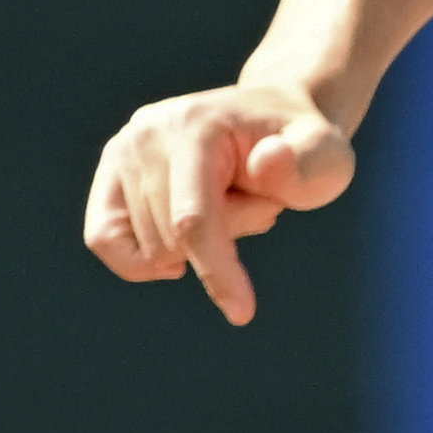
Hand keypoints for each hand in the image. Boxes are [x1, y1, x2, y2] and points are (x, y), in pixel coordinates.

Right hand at [82, 81, 357, 326]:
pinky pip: (105, 240)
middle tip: (259, 201)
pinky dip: (146, 258)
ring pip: (148, 246)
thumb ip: (309, 163)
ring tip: (232, 200)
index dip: (216, 270)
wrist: (274, 118)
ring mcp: (121, 152)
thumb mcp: (327, 153)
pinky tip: (188, 242)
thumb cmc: (304, 144)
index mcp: (194, 127)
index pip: (194, 218)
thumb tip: (267, 165)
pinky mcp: (110, 174)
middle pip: (174, 238)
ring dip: (200, 243)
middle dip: (228, 240)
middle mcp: (145, 136)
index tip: (242, 314)